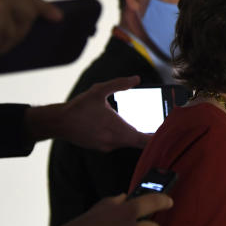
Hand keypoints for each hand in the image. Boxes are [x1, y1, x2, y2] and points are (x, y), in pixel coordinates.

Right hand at [31, 76, 152, 150]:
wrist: (58, 123)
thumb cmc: (78, 108)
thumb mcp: (99, 91)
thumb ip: (119, 84)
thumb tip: (136, 78)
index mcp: (118, 130)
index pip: (144, 139)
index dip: (157, 137)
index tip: (167, 132)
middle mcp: (114, 142)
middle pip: (139, 142)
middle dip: (149, 134)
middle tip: (159, 125)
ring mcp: (106, 146)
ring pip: (128, 142)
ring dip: (136, 134)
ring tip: (145, 122)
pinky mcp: (100, 147)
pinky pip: (117, 142)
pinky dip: (124, 135)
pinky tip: (122, 124)